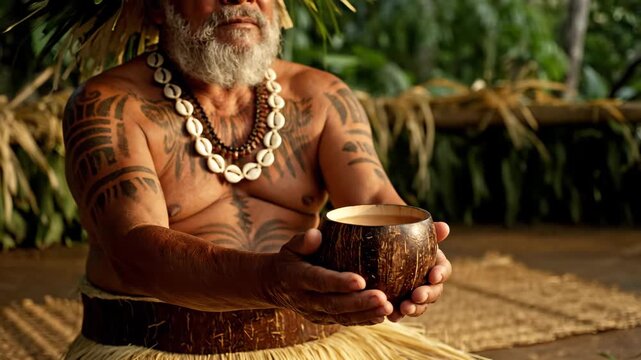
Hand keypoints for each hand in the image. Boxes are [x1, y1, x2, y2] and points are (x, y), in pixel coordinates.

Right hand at [261, 229, 393, 325]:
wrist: (276, 285)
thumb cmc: (290, 259)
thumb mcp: (290, 247)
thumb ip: (303, 241)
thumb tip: (316, 234)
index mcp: (297, 278)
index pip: (319, 281)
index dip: (338, 282)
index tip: (360, 280)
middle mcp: (306, 299)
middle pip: (334, 304)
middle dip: (359, 303)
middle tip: (383, 298)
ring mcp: (315, 312)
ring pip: (342, 317)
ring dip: (366, 314)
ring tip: (389, 308)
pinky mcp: (324, 319)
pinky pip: (345, 321)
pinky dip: (364, 320)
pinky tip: (381, 315)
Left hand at [387, 221, 452, 321]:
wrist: (374, 245)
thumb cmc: (397, 235)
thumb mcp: (408, 229)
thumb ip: (427, 231)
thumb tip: (445, 227)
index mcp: (433, 263)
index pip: (443, 270)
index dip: (440, 273)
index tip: (433, 275)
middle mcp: (426, 281)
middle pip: (434, 292)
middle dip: (427, 295)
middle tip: (417, 296)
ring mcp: (413, 294)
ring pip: (419, 306)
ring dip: (415, 309)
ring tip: (404, 309)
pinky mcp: (398, 303)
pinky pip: (400, 311)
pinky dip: (397, 314)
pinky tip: (390, 316)